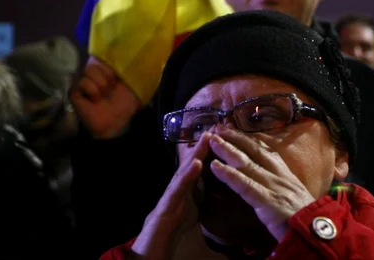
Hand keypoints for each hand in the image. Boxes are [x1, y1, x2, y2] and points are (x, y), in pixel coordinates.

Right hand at [69, 56, 141, 138]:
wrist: (116, 121)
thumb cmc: (125, 103)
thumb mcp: (132, 83)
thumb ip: (129, 69)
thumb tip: (132, 53)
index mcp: (106, 71)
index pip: (102, 57)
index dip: (110, 66)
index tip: (117, 76)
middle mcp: (93, 75)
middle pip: (94, 63)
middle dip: (106, 76)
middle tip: (110, 89)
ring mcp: (82, 83)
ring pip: (87, 70)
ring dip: (100, 85)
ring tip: (103, 96)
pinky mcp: (74, 92)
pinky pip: (81, 82)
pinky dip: (91, 90)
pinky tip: (95, 100)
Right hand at [131, 132, 210, 259]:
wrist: (151, 249)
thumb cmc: (171, 230)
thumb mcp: (193, 211)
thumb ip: (203, 197)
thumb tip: (220, 189)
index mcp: (186, 191)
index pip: (200, 168)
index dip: (210, 151)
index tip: (223, 134)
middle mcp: (177, 190)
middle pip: (192, 164)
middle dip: (204, 146)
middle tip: (216, 126)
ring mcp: (169, 198)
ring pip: (183, 173)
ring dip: (196, 154)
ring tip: (208, 137)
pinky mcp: (164, 210)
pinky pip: (177, 191)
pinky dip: (186, 177)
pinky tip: (196, 164)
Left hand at [208, 128, 316, 240]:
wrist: (314, 229)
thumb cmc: (304, 215)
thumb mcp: (294, 193)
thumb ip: (281, 184)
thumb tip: (270, 178)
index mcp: (285, 173)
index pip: (265, 151)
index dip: (248, 140)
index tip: (234, 130)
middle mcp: (278, 174)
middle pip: (254, 151)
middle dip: (235, 138)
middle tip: (219, 127)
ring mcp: (272, 185)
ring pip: (246, 164)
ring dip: (227, 150)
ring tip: (212, 141)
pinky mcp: (265, 199)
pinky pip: (244, 184)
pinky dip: (228, 174)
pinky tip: (215, 166)